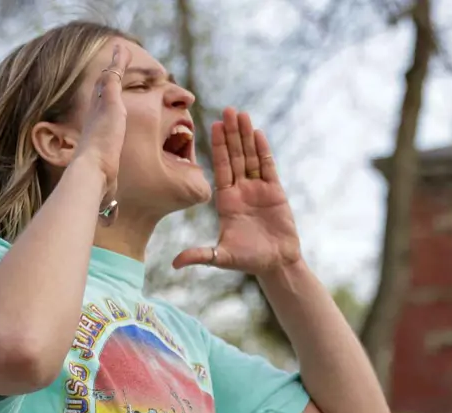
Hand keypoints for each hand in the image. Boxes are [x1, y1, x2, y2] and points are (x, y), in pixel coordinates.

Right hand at [76, 43, 128, 197]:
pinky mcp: (109, 102)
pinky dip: (118, 62)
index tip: (113, 109)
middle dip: (108, 85)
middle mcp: (96, 121)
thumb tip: (108, 223)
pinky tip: (122, 49)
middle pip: (102, 97)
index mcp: (97, 139)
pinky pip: (114, 76)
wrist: (90, 177)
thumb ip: (109, 204)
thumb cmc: (97, 190)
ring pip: (107, 82)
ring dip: (114, 68)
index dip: (107, 112)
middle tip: (114, 71)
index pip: (103, 121)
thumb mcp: (108, 193)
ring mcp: (101, 110)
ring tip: (121, 53)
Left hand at [173, 108, 300, 276]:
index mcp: (226, 200)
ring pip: (250, 157)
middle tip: (227, 110)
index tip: (212, 126)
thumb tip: (175, 264)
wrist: (276, 263)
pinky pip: (267, 167)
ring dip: (246, 136)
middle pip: (234, 156)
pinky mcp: (274, 192)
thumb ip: (200, 255)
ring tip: (241, 114)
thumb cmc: (249, 260)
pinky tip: (258, 133)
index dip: (217, 146)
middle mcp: (240, 190)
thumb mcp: (222, 257)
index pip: (220, 167)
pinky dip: (262, 150)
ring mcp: (258, 189)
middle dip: (231, 133)